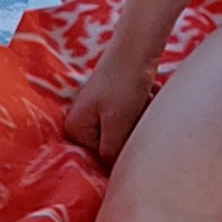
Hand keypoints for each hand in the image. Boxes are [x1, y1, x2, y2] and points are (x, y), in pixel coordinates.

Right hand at [63, 42, 160, 169]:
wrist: (137, 46)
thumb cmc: (124, 83)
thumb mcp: (117, 124)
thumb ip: (112, 153)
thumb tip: (113, 176)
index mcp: (74, 130)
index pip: (102, 157)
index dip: (122, 148)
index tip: (134, 128)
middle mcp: (80, 122)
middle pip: (113, 143)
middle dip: (132, 130)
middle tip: (140, 108)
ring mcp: (95, 110)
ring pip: (125, 130)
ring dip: (140, 118)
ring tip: (144, 97)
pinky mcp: (111, 100)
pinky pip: (129, 116)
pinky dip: (141, 106)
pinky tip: (146, 92)